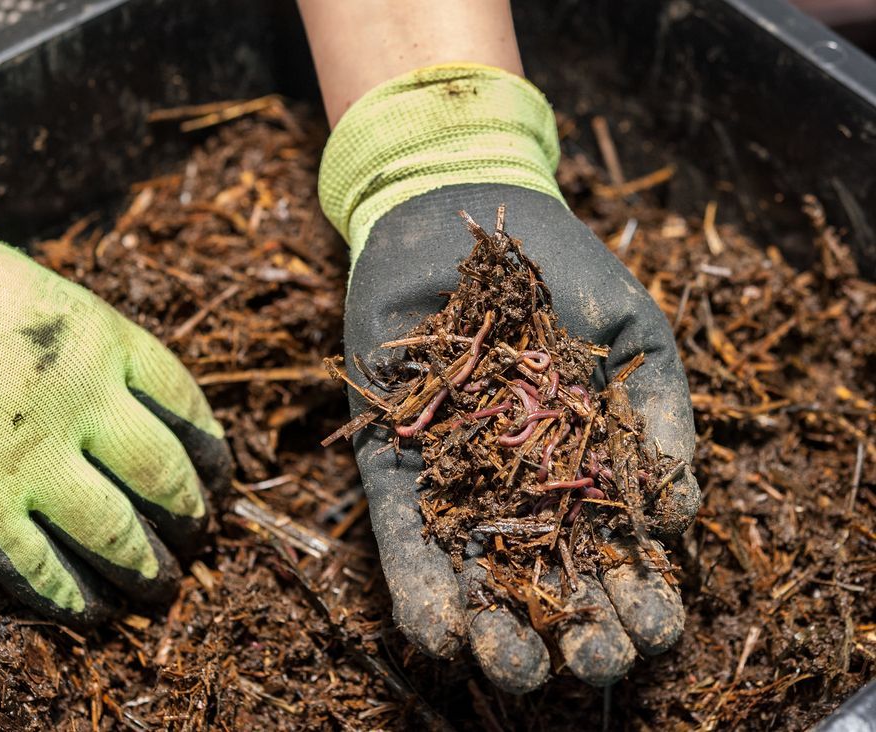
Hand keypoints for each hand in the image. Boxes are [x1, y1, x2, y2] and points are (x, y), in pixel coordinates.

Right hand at [0, 204, 232, 622]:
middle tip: (200, 535)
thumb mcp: (42, 293)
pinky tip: (89, 611)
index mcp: (103, 339)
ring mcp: (29, 457)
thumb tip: (126, 394)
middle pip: (162, 472)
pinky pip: (35, 566)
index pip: (184, 402)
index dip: (210, 447)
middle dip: (189, 513)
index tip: (220, 473)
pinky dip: (68, 594)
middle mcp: (81, 401)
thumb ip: (90, 344)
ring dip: (145, 565)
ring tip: (162, 584)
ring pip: (114, 530)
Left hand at [319, 66, 698, 691]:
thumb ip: (662, 413)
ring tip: (514, 661)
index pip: (620, 556)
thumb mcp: (633, 334)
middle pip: (552, 584)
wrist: (461, 218)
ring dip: (497, 633)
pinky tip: (441, 631)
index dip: (641, 599)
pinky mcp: (393, 468)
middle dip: (577, 632)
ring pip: (478, 580)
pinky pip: (404, 540)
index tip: (655, 624)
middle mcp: (523, 491)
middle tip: (593, 656)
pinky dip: (420, 588)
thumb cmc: (561, 274)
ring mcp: (457, 483)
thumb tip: (684, 513)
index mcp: (589, 471)